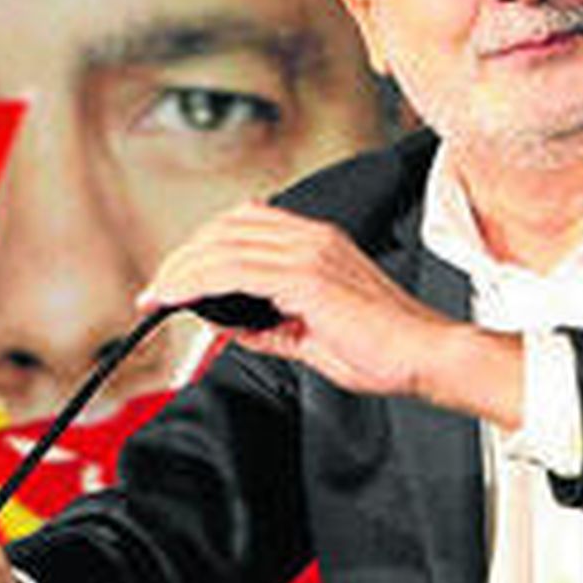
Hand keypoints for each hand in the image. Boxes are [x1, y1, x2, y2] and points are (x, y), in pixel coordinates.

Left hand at [138, 201, 522, 428]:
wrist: (427, 357)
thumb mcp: (312, 335)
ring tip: (157, 298)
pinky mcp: (305, 278)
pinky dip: (198, 282)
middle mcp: (311, 238)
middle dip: (183, 258)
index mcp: (317, 242)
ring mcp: (309, 253)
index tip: (175, 279)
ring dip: (181, 271)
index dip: (202, 247)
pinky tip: (179, 299)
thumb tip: (233, 328)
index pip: (242, 225)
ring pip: (222, 247)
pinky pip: (234, 271)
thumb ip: (270, 327)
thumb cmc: (385, 350)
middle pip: (224, 228)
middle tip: (156, 291)